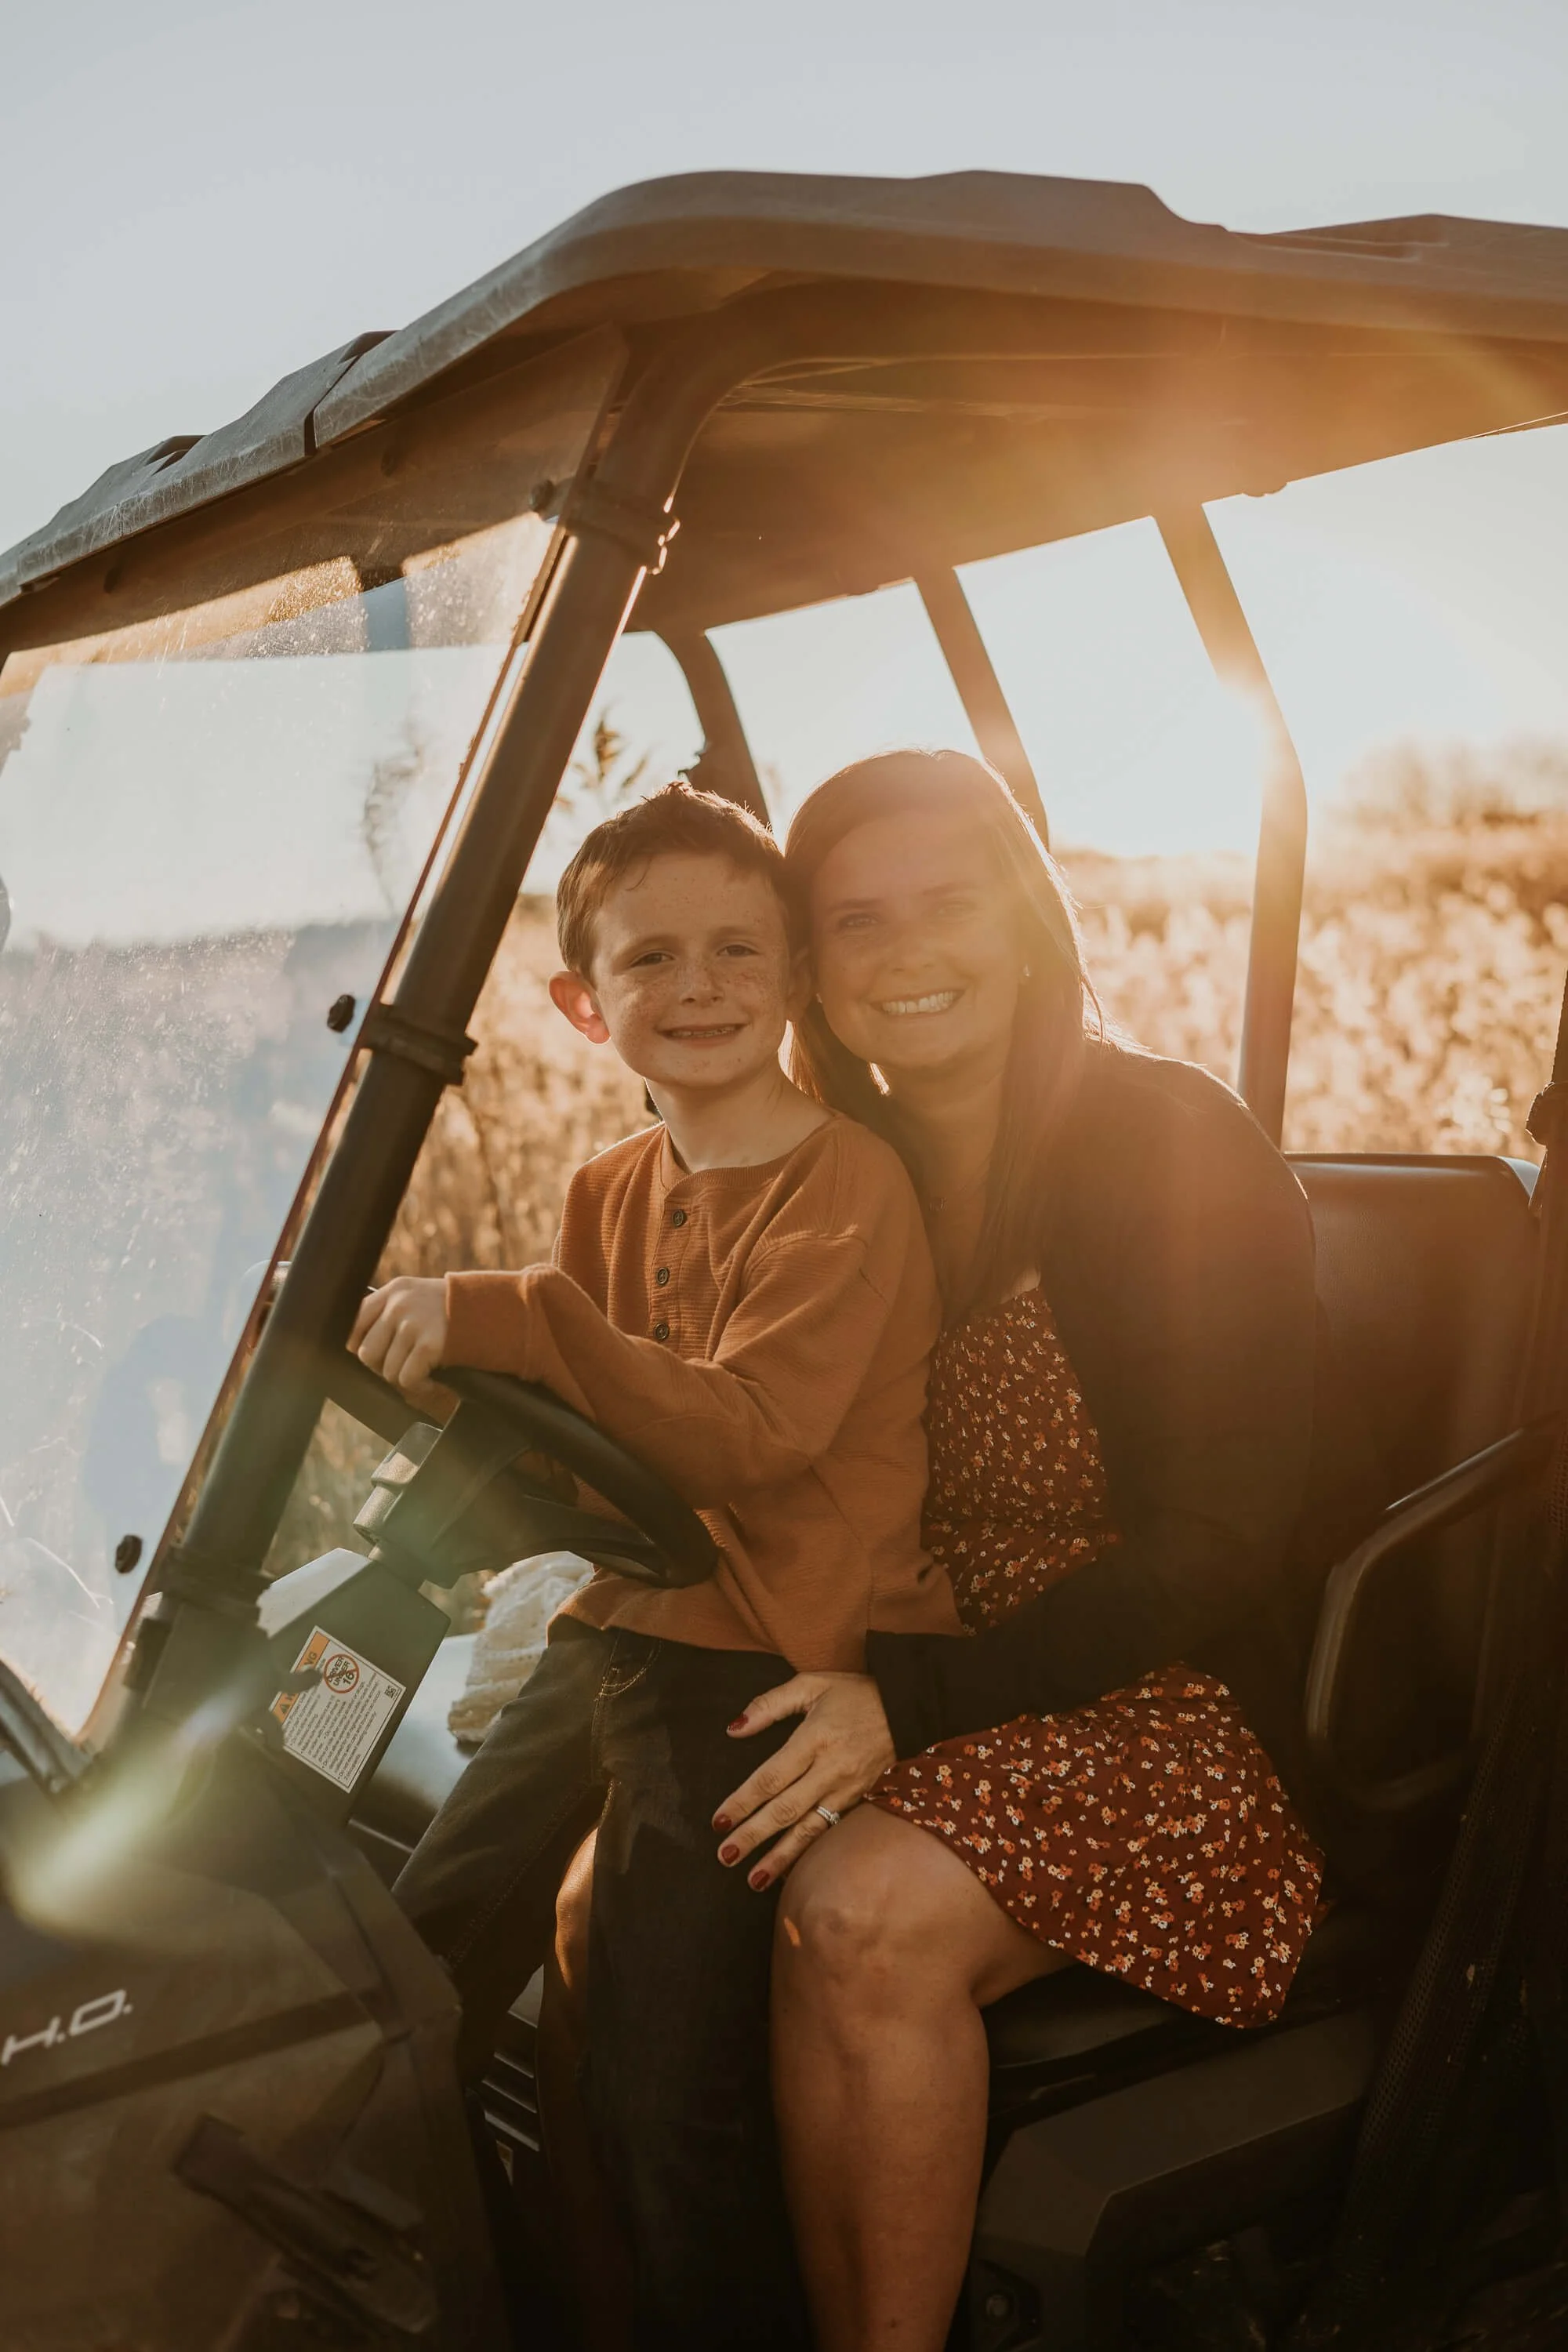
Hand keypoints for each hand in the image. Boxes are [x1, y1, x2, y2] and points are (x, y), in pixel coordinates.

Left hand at [351, 1277, 449, 1391]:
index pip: (354, 1323)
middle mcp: (399, 1304)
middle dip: (384, 1366)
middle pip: (367, 1353)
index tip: (379, 1353)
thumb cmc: (451, 1312)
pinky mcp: (429, 1344)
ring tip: (422, 1371)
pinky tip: (432, 1379)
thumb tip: (358, 1347)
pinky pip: (407, 1379)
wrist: (493, 1312)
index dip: (361, 1345)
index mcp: (393, 1291)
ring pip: (387, 1371)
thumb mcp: (417, 1297)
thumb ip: (389, 1312)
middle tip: (404, 1365)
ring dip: (405, 1377)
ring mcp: (413, 1323)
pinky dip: (420, 1386)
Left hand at [712, 1671, 896, 1890]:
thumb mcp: (812, 1685)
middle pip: (785, 1809)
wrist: (910, 1708)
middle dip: (753, 1835)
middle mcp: (831, 1769)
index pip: (771, 1777)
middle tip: (725, 1855)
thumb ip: (769, 1704)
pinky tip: (791, 1870)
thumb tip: (733, 1729)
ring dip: (779, 1857)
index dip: (743, 1801)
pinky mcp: (860, 1801)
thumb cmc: (856, 1694)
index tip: (718, 1821)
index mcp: (815, 1739)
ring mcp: (848, 1789)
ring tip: (753, 1880)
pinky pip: (829, 1831)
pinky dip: (808, 1853)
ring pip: (808, 1829)